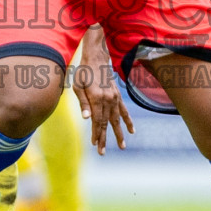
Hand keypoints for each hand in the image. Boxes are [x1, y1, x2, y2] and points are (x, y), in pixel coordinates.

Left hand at [74, 26, 133, 153]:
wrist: (96, 58)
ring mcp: (114, 98)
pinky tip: (131, 131)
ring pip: (117, 119)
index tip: (94, 144)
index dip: (96, 133)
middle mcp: (108, 99)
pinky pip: (124, 111)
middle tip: (102, 153)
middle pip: (106, 123)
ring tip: (121, 146)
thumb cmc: (83, 72)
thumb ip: (83, 103)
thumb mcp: (78, 86)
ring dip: (119, 134)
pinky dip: (128, 121)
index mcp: (96, 98)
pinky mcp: (117, 96)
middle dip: (104, 138)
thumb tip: (86, 118)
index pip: (97, 121)